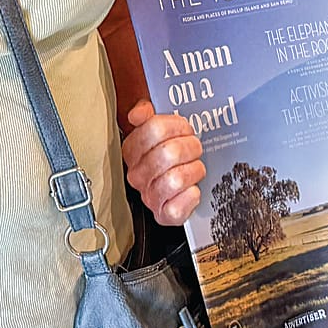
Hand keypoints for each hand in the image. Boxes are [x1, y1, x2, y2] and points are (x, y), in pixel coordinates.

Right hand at [122, 100, 204, 225]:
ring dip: (194, 170)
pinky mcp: (163, 215)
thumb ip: (146, 113)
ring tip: (195, 167)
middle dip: (190, 147)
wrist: (173, 188)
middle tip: (195, 148)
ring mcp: (149, 196)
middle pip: (168, 153)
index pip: (154, 129)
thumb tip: (139, 112)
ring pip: (175, 180)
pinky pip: (178, 208)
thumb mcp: (156, 127)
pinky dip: (191, 196)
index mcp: (132, 150)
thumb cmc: (167, 154)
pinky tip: (192, 188)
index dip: (177, 125)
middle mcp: (137, 174)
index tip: (185, 129)